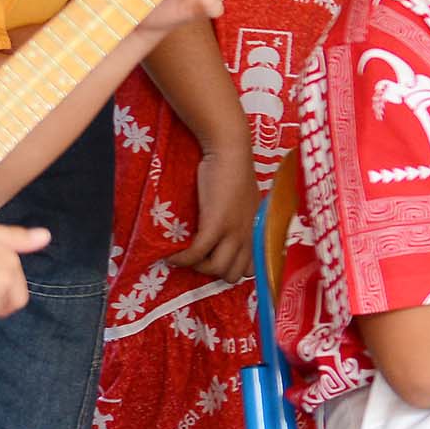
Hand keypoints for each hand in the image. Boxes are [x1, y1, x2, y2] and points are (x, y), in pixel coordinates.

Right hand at [169, 137, 263, 278]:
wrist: (230, 153)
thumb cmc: (235, 174)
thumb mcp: (247, 203)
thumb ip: (241, 220)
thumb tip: (226, 232)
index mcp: (257, 232)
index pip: (251, 269)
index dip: (230, 270)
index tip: (213, 262)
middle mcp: (249, 236)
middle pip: (234, 274)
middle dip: (213, 273)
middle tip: (197, 260)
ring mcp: (234, 231)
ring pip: (217, 269)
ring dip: (197, 267)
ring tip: (185, 257)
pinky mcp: (216, 224)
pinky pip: (197, 253)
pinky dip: (182, 259)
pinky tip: (172, 255)